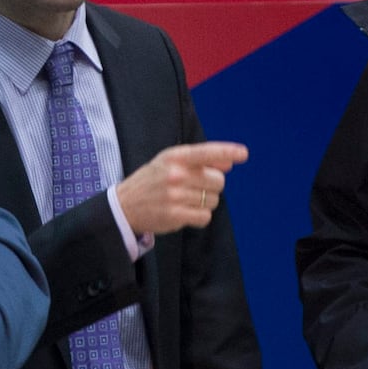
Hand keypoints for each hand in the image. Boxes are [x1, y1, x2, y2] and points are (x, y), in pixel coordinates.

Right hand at [116, 142, 248, 235]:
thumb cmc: (152, 181)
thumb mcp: (170, 162)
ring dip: (205, 202)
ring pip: (213, 200)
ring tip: (186, 200)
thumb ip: (200, 161)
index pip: (206, 152)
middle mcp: (175, 174)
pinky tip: (185, 212)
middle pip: (218, 181)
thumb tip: (229, 164)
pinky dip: (200, 216)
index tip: (243, 154)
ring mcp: (175, 195)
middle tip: (194, 188)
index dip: (227, 152)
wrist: (124, 206)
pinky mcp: (175, 215)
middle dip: (212, 186)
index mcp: (175, 157)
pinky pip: (205, 216)